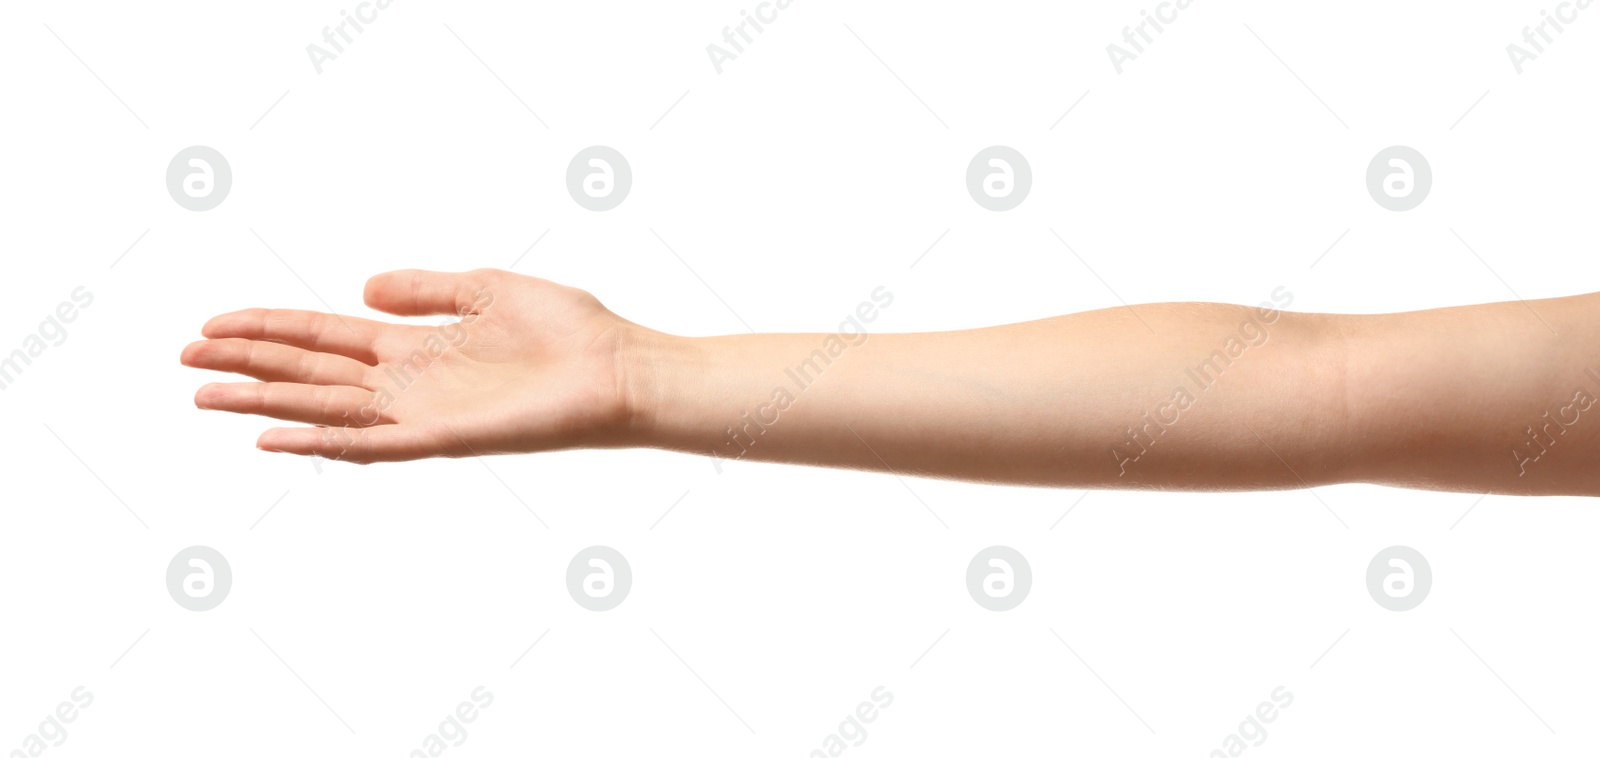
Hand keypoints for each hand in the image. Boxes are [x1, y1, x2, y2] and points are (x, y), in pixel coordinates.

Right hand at [182, 269, 643, 462]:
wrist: (623, 371)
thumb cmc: (571, 331)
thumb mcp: (489, 288)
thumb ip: (426, 288)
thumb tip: (362, 288)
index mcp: (418, 344)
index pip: (325, 335)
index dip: (270, 327)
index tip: (214, 322)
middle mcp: (410, 382)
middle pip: (311, 371)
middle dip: (249, 364)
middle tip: (184, 358)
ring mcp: (423, 412)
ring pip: (326, 407)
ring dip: (265, 400)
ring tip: (204, 394)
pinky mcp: (445, 438)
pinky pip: (371, 444)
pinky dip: (321, 440)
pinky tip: (273, 434)